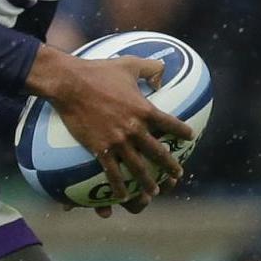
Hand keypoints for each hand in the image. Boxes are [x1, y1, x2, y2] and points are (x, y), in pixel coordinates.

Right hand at [30, 49, 191, 206]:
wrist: (70, 84)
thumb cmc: (98, 71)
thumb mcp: (129, 64)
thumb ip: (151, 67)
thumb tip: (163, 73)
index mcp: (144, 109)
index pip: (171, 124)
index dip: (182, 131)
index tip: (190, 137)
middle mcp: (135, 128)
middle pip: (158, 152)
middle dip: (170, 165)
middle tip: (177, 174)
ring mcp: (118, 140)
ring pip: (138, 167)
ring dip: (148, 181)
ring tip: (154, 191)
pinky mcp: (100, 148)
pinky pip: (112, 171)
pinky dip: (118, 185)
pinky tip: (122, 196)